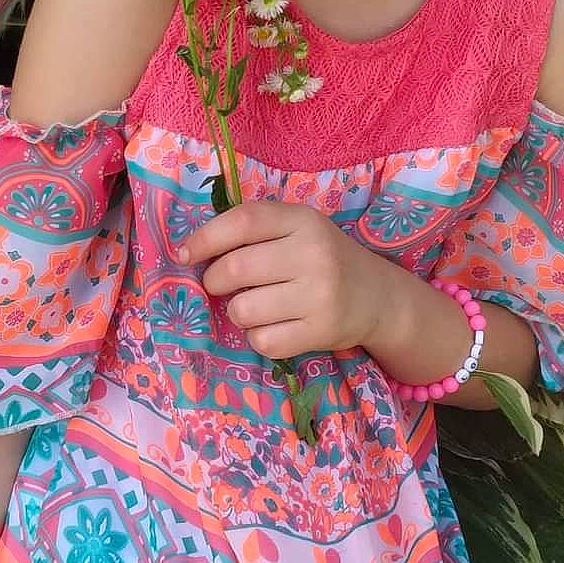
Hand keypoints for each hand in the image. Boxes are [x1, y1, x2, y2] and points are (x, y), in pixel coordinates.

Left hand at [174, 199, 383, 360]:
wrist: (378, 297)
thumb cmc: (323, 259)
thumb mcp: (298, 230)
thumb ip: (254, 231)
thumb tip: (190, 252)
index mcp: (303, 221)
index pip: (243, 222)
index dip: (205, 238)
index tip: (186, 254)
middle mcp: (314, 254)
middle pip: (235, 269)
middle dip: (214, 281)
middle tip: (220, 285)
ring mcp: (320, 295)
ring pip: (243, 309)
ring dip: (237, 312)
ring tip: (257, 306)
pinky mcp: (321, 331)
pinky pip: (263, 341)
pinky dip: (258, 337)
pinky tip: (275, 326)